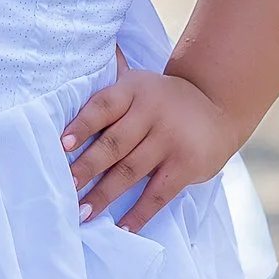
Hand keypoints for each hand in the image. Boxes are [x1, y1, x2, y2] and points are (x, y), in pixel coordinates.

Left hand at [61, 49, 237, 233]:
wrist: (218, 107)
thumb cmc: (163, 99)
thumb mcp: (139, 82)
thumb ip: (111, 76)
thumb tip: (79, 51)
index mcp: (133, 90)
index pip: (102, 107)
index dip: (81, 126)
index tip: (60, 146)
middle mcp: (151, 113)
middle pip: (113, 144)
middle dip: (86, 168)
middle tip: (65, 188)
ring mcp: (170, 140)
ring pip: (131, 171)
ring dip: (104, 195)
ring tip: (82, 213)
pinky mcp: (187, 165)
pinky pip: (159, 194)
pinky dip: (140, 213)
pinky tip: (122, 227)